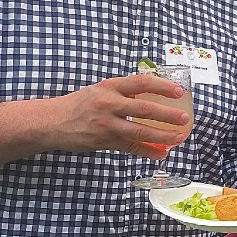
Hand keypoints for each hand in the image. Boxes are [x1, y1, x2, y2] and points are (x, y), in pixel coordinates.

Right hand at [50, 74, 188, 157]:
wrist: (52, 122)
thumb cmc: (79, 104)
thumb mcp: (100, 90)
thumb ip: (124, 92)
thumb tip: (153, 95)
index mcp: (110, 86)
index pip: (142, 82)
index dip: (163, 86)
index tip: (179, 92)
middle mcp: (109, 104)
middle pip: (145, 109)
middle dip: (168, 114)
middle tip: (185, 118)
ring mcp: (106, 124)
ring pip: (140, 131)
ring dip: (163, 136)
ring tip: (179, 137)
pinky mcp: (104, 142)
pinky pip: (131, 147)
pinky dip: (148, 151)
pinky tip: (161, 153)